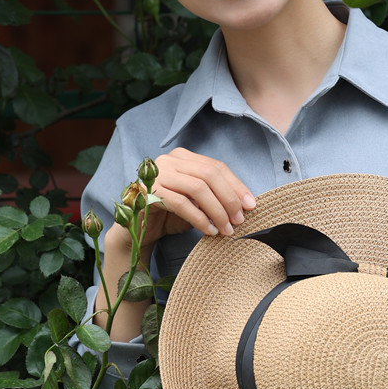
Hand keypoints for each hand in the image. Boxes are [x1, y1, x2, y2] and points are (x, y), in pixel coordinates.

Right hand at [118, 148, 255, 244]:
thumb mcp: (196, 202)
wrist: (136, 230)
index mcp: (184, 157)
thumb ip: (214, 196)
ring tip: (226, 229)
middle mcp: (170, 160)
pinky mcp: (149, 191)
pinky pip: (181, 204)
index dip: (236, 186)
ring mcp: (158, 174)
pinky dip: (199, 219)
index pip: (216, 167)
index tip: (251, 205)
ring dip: (217, 211)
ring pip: (198, 188)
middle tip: (239, 220)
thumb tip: (245, 204)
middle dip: (229, 198)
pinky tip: (208, 231)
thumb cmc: (169, 214)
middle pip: (209, 175)